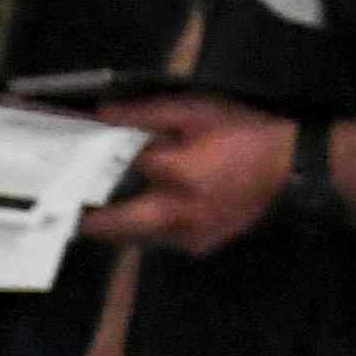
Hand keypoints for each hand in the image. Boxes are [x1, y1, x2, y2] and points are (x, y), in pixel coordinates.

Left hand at [81, 89, 295, 254]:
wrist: (295, 167)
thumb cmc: (246, 133)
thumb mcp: (198, 111)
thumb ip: (148, 113)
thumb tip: (102, 114)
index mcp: (177, 172)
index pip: (116, 169)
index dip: (87, 164)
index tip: (60, 164)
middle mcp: (177, 212)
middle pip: (114, 224)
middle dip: (87, 219)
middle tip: (62, 211)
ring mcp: (188, 234)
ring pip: (134, 237)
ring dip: (113, 227)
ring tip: (88, 213)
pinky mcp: (199, 244)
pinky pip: (159, 241)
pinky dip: (143, 229)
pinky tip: (135, 215)